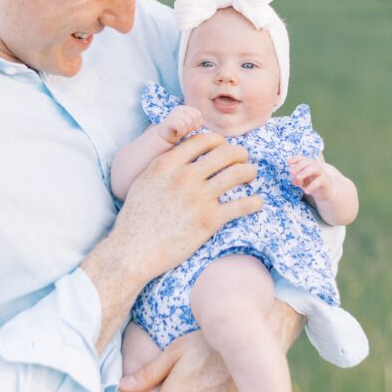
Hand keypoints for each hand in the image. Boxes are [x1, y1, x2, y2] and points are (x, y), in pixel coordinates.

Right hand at [85, 132, 262, 349]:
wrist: (134, 251)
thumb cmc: (135, 219)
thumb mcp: (143, 181)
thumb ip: (162, 165)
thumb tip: (178, 154)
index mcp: (167, 164)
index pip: (202, 140)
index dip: (218, 141)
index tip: (223, 146)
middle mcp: (185, 177)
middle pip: (224, 153)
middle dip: (239, 153)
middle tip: (243, 159)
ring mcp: (199, 198)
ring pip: (237, 174)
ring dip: (249, 172)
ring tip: (251, 175)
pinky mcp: (209, 221)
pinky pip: (242, 205)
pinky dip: (254, 202)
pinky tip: (257, 202)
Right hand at [157, 105, 202, 143]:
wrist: (164, 137)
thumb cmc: (178, 130)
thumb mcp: (189, 123)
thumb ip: (196, 120)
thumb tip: (202, 121)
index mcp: (184, 108)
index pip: (198, 114)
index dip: (197, 123)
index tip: (190, 128)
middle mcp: (179, 108)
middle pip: (195, 117)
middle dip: (192, 127)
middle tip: (185, 130)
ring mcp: (174, 113)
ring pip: (189, 122)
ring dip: (186, 130)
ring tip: (181, 132)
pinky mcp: (170, 120)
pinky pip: (182, 126)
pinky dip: (182, 132)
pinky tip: (178, 134)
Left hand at [288, 155, 336, 202]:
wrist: (324, 192)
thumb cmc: (311, 183)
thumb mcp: (301, 181)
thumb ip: (297, 179)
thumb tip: (293, 179)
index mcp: (308, 164)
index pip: (302, 158)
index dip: (295, 159)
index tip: (288, 162)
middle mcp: (315, 166)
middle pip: (307, 161)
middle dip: (298, 165)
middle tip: (291, 172)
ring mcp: (321, 172)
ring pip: (314, 168)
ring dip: (305, 172)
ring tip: (298, 178)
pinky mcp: (325, 180)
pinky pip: (319, 181)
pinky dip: (312, 186)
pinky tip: (306, 191)